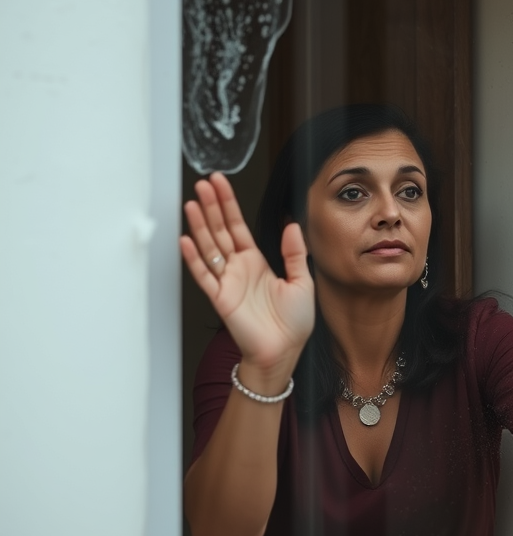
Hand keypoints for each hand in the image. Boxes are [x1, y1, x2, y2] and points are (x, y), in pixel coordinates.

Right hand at [180, 173, 314, 375]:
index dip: (228, 204)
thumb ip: (294, 253)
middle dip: (211, 207)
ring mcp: (227, 282)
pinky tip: (186, 240)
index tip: (220, 183)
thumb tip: (291, 225)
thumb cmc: (293, 323)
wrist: (283, 352)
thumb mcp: (302, 281)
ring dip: (200, 225)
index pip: (237, 226)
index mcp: (255, 261)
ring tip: (191, 204)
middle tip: (202, 184)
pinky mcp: (220, 298)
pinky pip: (204, 275)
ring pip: (209, 247)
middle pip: (220, 231)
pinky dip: (194, 259)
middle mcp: (238, 268)